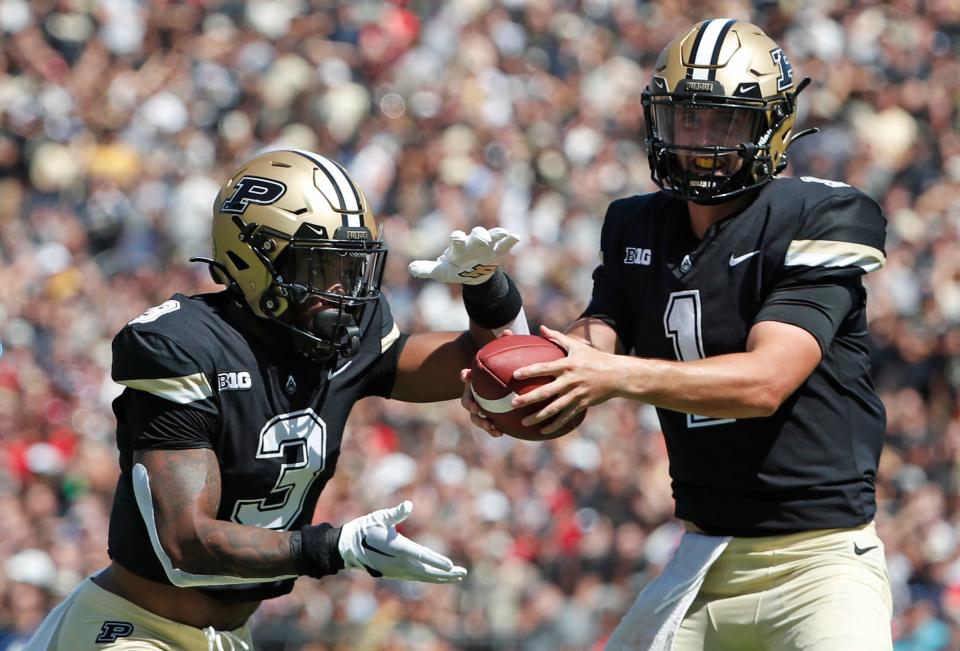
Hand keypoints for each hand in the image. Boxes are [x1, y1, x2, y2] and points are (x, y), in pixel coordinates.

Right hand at [338, 501, 466, 583]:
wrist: (347, 547)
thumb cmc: (364, 528)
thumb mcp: (377, 517)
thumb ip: (394, 514)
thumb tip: (409, 504)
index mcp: (394, 547)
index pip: (419, 555)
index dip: (435, 560)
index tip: (450, 565)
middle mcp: (396, 563)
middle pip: (425, 570)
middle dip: (444, 573)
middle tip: (462, 573)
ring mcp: (395, 571)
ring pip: (422, 576)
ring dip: (440, 577)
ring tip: (458, 576)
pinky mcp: (395, 573)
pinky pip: (416, 577)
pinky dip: (429, 578)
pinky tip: (440, 577)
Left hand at [408, 226, 519, 284]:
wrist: (474, 272)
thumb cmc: (456, 268)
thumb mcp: (442, 271)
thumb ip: (427, 269)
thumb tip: (411, 269)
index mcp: (459, 246)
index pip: (457, 239)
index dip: (457, 238)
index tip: (457, 238)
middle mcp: (473, 242)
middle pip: (477, 234)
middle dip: (480, 235)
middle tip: (482, 239)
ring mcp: (488, 244)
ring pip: (493, 235)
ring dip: (497, 235)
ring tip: (504, 234)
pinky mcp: (499, 250)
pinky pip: (505, 242)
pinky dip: (510, 240)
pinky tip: (516, 237)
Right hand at [459, 329, 514, 437]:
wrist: (502, 378)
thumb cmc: (503, 363)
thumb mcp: (503, 354)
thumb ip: (504, 344)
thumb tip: (508, 332)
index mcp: (475, 379)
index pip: (466, 377)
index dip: (465, 376)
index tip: (465, 374)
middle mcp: (474, 393)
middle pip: (467, 401)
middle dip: (471, 406)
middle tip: (477, 409)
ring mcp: (481, 406)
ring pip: (477, 417)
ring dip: (482, 423)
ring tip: (491, 427)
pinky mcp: (489, 416)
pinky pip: (489, 424)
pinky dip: (493, 429)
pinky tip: (502, 433)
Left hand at [511, 325, 623, 435]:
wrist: (616, 375)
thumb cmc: (594, 358)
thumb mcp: (577, 346)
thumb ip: (557, 337)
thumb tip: (541, 328)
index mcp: (567, 365)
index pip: (544, 368)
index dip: (529, 371)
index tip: (515, 375)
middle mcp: (570, 381)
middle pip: (545, 392)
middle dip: (528, 399)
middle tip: (513, 403)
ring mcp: (575, 394)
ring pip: (554, 408)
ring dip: (537, 416)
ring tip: (523, 422)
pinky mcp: (581, 405)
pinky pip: (565, 417)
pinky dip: (554, 425)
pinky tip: (543, 431)